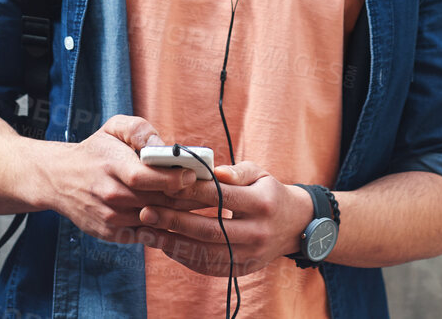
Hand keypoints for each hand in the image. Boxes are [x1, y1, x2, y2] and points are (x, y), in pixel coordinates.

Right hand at [38, 115, 199, 243]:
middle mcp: (109, 195)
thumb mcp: (113, 127)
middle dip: (185, 198)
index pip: (146, 177)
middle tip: (210, 193)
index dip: (173, 178)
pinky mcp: (110, 234)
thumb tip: (163, 145)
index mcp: (111, 166)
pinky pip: (144, 235)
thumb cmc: (95, 150)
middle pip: (155, 201)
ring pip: (153, 220)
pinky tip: (181, 222)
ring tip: (202, 208)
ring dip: (179, 216)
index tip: (195, 175)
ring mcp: (109, 218)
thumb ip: (140, 130)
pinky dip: (164, 230)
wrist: (59, 179)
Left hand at [133, 161, 315, 276]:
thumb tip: (214, 171)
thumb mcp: (260, 173)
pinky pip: (210, 267)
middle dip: (175, 221)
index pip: (222, 197)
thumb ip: (237, 171)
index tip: (165, 186)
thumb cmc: (269, 192)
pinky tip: (166, 246)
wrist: (294, 226)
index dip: (192, 192)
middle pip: (211, 230)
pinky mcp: (243, 270)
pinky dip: (185, 258)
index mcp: (263, 204)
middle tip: (147, 213)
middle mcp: (258, 232)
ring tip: (148, 233)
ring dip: (174, 244)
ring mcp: (251, 255)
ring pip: (207, 253)